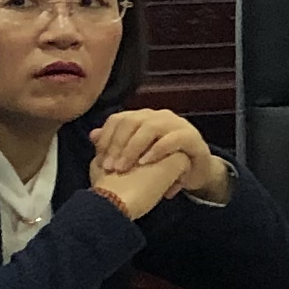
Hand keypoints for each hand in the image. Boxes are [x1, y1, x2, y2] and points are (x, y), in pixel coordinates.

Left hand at [88, 105, 213, 218]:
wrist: (195, 172)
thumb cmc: (163, 163)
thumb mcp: (136, 155)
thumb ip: (116, 144)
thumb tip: (93, 135)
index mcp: (144, 118)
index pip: (119, 119)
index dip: (106, 137)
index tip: (98, 159)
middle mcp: (159, 116)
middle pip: (132, 121)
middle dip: (117, 144)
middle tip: (109, 166)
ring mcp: (177, 124)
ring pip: (150, 127)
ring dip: (134, 148)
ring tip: (124, 167)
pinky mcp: (191, 137)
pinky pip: (173, 139)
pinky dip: (158, 150)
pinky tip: (145, 163)